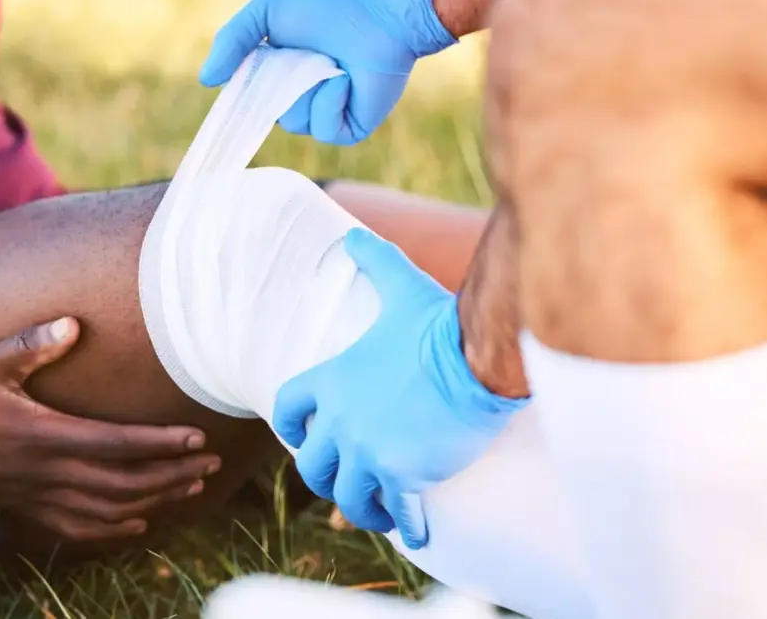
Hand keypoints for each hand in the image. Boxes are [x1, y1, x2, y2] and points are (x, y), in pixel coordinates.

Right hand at [0, 318, 220, 542]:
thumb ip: (31, 343)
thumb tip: (73, 323)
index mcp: (44, 435)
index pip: (118, 445)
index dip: (162, 444)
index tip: (199, 438)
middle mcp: (46, 472)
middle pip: (125, 483)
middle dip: (174, 474)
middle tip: (213, 463)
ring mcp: (36, 495)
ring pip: (109, 509)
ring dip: (155, 500)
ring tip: (192, 487)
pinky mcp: (26, 507)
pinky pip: (77, 528)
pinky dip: (113, 529)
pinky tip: (139, 523)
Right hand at [199, 0, 456, 144]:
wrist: (379, 12)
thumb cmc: (325, 5)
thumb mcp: (265, 12)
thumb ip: (231, 41)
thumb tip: (206, 80)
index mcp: (277, 74)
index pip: (247, 99)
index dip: (241, 96)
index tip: (236, 86)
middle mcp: (299, 97)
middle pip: (267, 114)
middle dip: (277, 86)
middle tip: (296, 59)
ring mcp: (324, 114)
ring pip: (294, 124)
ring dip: (306, 91)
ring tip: (329, 64)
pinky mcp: (349, 127)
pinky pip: (324, 130)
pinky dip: (330, 103)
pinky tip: (344, 80)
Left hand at [273, 229, 527, 548]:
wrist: (476, 358)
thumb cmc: (439, 325)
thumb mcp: (400, 288)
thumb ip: (374, 261)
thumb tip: (352, 233)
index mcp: (335, 381)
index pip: (290, 408)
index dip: (289, 427)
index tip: (296, 439)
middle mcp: (343, 421)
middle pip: (312, 467)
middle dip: (325, 478)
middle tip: (343, 484)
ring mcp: (371, 451)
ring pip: (349, 498)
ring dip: (362, 509)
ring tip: (380, 512)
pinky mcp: (405, 475)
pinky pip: (399, 512)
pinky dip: (408, 526)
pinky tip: (418, 533)